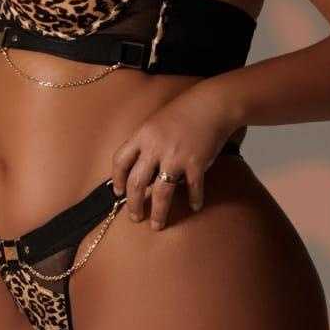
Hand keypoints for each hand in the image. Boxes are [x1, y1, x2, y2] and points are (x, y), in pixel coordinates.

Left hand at [111, 83, 244, 228]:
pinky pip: (192, 188)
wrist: (212, 104)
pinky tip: (195, 205)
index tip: (119, 193)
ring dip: (159, 212)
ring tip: (158, 224)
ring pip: (161, 192)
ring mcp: (176, 157)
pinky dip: (194, 199)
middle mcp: (155, 148)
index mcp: (142, 136)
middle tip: (136, 217)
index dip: (117, 179)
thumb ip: (145, 144)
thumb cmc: (184, 113)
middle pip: (137, 183)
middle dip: (134, 205)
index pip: (120, 161)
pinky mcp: (196, 163)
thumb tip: (140, 172)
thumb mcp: (156, 123)